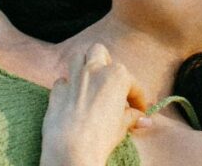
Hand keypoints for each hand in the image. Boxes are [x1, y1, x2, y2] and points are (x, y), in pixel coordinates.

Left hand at [40, 43, 149, 165]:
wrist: (72, 149)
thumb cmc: (101, 136)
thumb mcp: (122, 126)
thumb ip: (132, 117)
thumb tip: (144, 119)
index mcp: (116, 76)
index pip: (132, 83)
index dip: (138, 98)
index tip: (139, 110)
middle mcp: (94, 70)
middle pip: (99, 52)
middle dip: (105, 62)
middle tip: (110, 82)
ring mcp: (73, 78)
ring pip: (78, 57)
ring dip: (84, 66)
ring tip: (90, 81)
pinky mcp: (57, 91)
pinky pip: (62, 81)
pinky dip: (67, 87)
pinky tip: (72, 97)